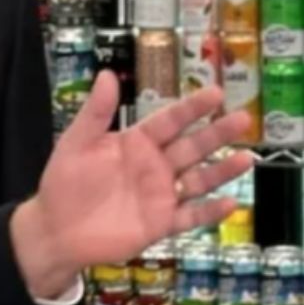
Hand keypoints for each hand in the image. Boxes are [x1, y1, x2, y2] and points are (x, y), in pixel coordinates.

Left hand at [12, 73, 253, 297]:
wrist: (56, 230)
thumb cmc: (65, 183)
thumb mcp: (77, 143)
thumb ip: (96, 113)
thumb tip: (108, 74)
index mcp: (137, 143)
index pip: (170, 121)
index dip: (192, 108)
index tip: (216, 93)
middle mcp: (155, 166)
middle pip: (192, 147)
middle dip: (217, 134)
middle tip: (244, 119)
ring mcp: (161, 195)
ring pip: (199, 180)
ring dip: (222, 170)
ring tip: (246, 159)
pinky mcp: (160, 224)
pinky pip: (190, 216)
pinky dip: (210, 212)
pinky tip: (231, 204)